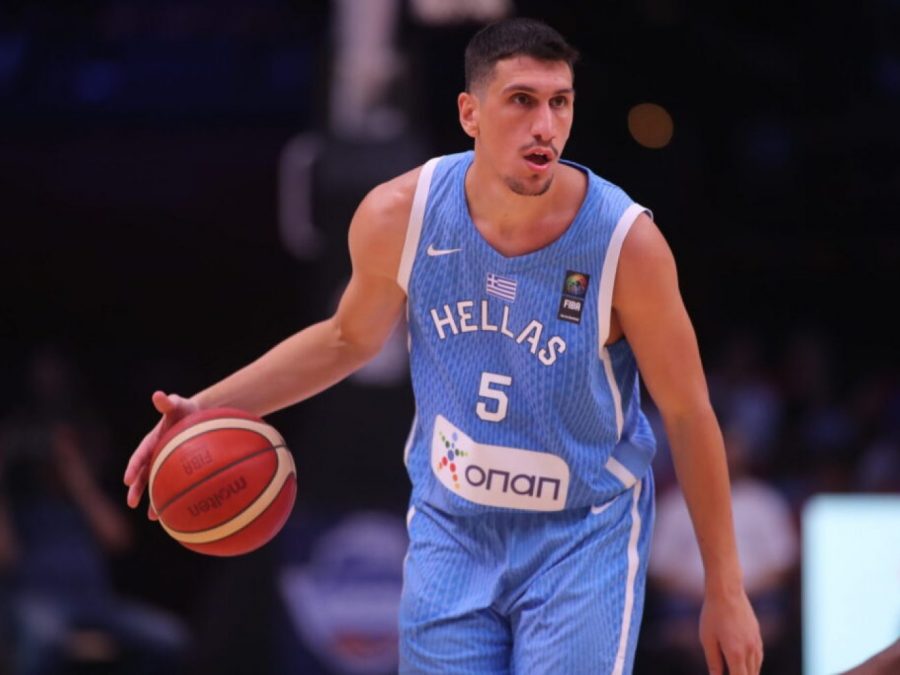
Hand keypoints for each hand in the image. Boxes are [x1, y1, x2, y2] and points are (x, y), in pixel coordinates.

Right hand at [123, 391, 198, 518]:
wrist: (201, 417)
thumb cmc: (187, 410)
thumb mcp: (178, 405)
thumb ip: (168, 402)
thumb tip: (159, 395)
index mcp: (152, 442)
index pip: (139, 456)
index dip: (133, 467)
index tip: (128, 479)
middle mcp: (156, 456)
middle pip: (143, 475)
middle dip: (136, 489)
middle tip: (131, 502)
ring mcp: (166, 465)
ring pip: (157, 485)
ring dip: (153, 501)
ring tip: (153, 517)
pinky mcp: (178, 472)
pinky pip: (174, 487)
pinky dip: (173, 499)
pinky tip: (176, 514)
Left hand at [699, 586, 762, 674]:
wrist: (727, 591)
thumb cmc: (713, 614)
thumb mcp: (707, 639)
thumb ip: (713, 662)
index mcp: (736, 654)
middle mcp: (750, 651)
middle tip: (727, 670)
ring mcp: (756, 643)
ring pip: (756, 668)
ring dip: (747, 672)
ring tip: (733, 668)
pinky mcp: (758, 635)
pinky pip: (759, 657)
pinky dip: (752, 664)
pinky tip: (743, 662)